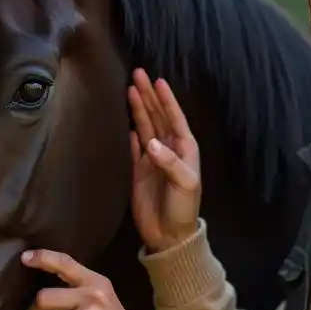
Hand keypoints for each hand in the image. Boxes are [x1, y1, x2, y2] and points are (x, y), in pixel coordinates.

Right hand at [127, 68, 200, 250]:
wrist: (169, 235)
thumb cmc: (183, 208)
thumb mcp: (185, 184)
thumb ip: (170, 162)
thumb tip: (150, 142)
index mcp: (184, 149)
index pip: (174, 118)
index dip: (166, 99)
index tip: (157, 80)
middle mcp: (169, 149)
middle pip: (157, 116)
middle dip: (148, 96)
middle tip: (137, 74)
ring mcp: (153, 159)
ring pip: (145, 126)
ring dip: (138, 108)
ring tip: (129, 88)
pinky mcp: (139, 170)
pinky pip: (133, 145)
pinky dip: (130, 131)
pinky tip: (125, 118)